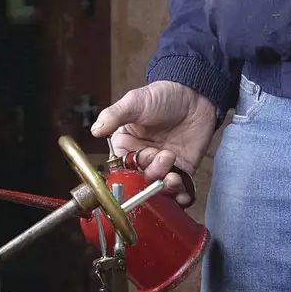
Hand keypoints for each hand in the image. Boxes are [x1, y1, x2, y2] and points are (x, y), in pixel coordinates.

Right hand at [89, 80, 222, 201]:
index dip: (131, 168)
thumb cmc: (163, 95)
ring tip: (173, 174)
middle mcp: (142, 158)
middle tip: (163, 155)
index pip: (122, 167)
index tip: (141, 158)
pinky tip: (182, 195)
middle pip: (141, 180)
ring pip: (158, 188)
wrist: (195, 94)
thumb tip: (95, 130)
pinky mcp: (182, 170)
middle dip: (152, 174)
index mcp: (126, 144)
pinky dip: (180, 196)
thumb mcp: (135, 102)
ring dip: (165, 187)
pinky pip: (179, 190)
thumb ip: (115, 115)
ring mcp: (163, 166)